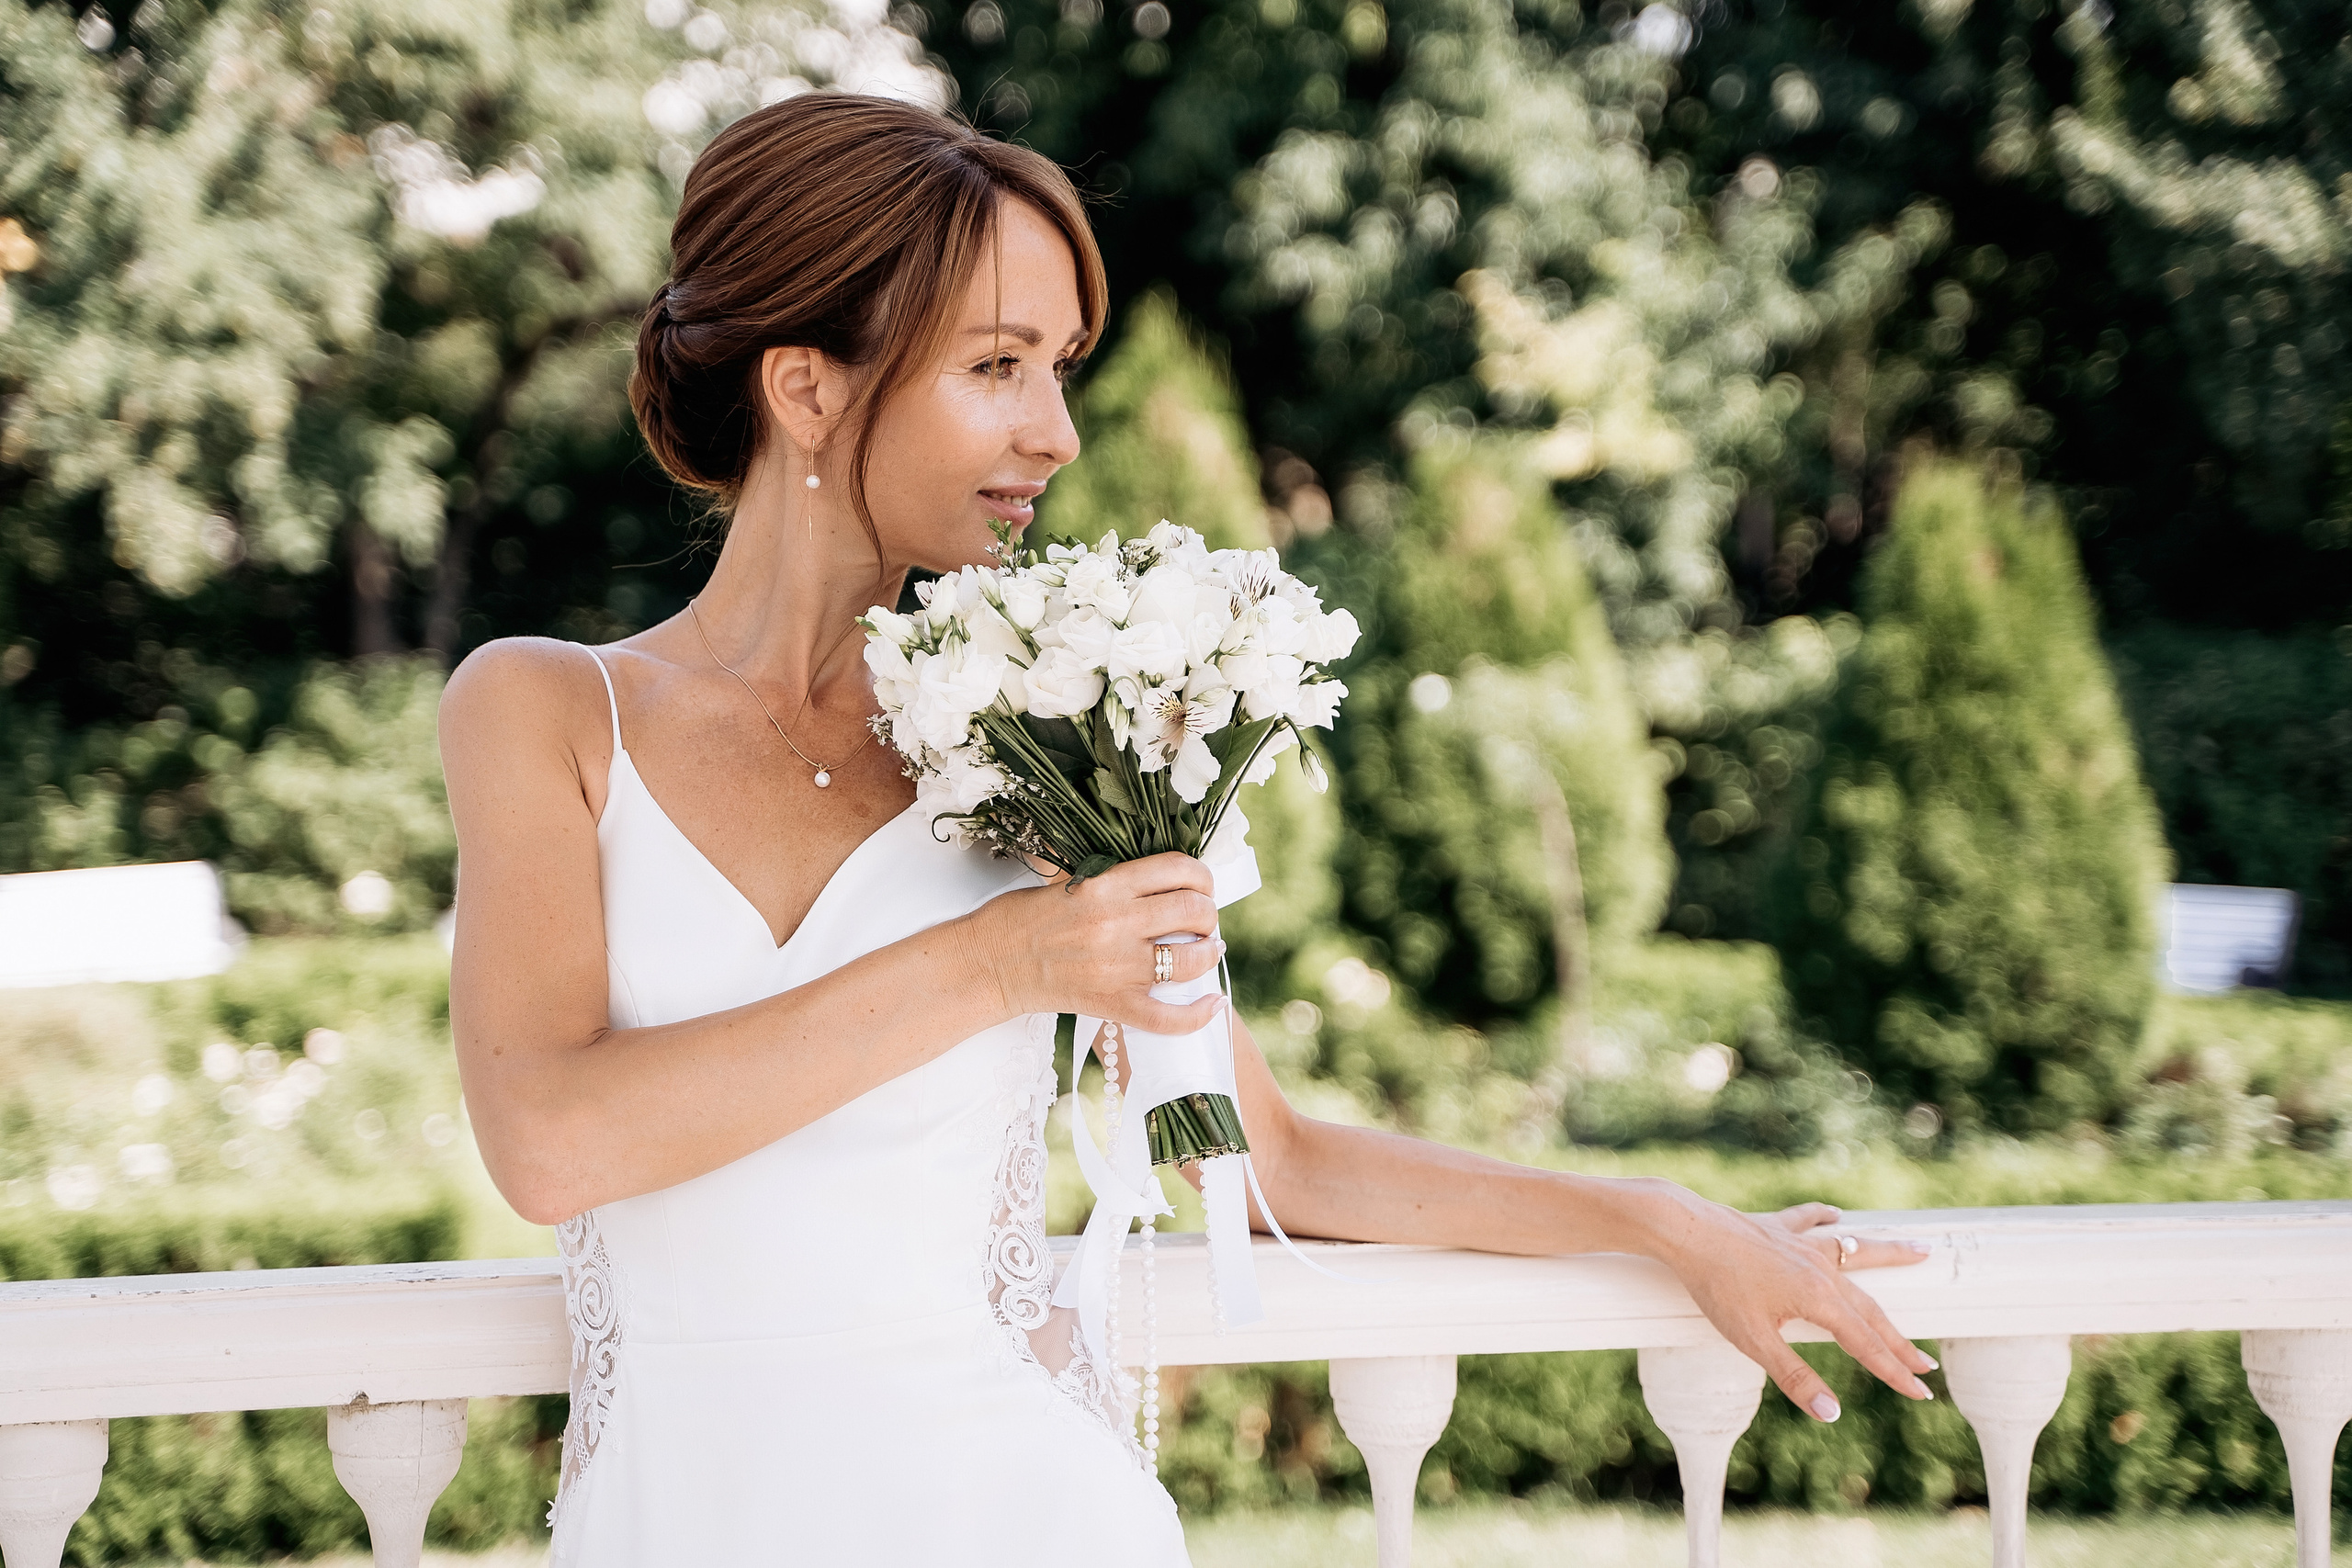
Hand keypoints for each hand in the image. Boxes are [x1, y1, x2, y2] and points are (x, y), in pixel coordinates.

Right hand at [962, 851, 1225, 1033]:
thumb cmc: (1020, 919)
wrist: (989, 963)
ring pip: (1190, 959)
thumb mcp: (1063, 879)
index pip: (1176, 868)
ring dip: (1208, 952)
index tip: (1200, 884)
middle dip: (1208, 913)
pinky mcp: (1111, 1003)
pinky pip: (1167, 1017)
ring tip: (1206, 949)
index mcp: (1104, 885)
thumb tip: (1155, 875)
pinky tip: (1211, 1003)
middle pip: (1192, 910)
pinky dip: (1197, 1014)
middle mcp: (1116, 923)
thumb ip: (1110, 877)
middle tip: (1203, 918)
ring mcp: (1116, 967)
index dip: (1201, 875)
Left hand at [1656, 1195, 1936, 1420]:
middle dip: (1898, 1339)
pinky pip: (1809, 1221)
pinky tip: (1836, 1215)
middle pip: (1869, 1309)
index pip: (1867, 1345)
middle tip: (1926, 1363)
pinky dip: (1825, 1218)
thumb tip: (1832, 1413)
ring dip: (1889, 1255)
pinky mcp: (1776, 1227)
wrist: (1685, 1230)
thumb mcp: (1753, 1340)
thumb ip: (1794, 1377)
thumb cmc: (1716, 1286)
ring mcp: (1800, 1244)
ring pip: (1855, 1252)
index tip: (1921, 1393)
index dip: (1894, 1372)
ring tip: (1922, 1251)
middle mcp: (1819, 1269)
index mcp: (1819, 1299)